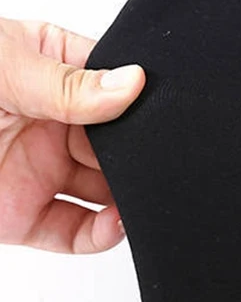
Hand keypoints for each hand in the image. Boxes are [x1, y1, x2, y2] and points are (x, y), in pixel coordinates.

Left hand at [0, 17, 144, 252]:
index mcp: (48, 73)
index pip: (113, 89)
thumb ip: (68, 84)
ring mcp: (41, 171)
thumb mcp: (1, 66)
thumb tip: (132, 83)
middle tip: (158, 169)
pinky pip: (78, 231)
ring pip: (106, 194)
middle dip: (140, 161)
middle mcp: (51, 124)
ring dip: (129, 201)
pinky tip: (116, 225)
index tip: (163, 120)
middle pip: (116, 148)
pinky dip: (103, 235)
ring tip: (141, 202)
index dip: (141, 106)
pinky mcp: (28, 216)